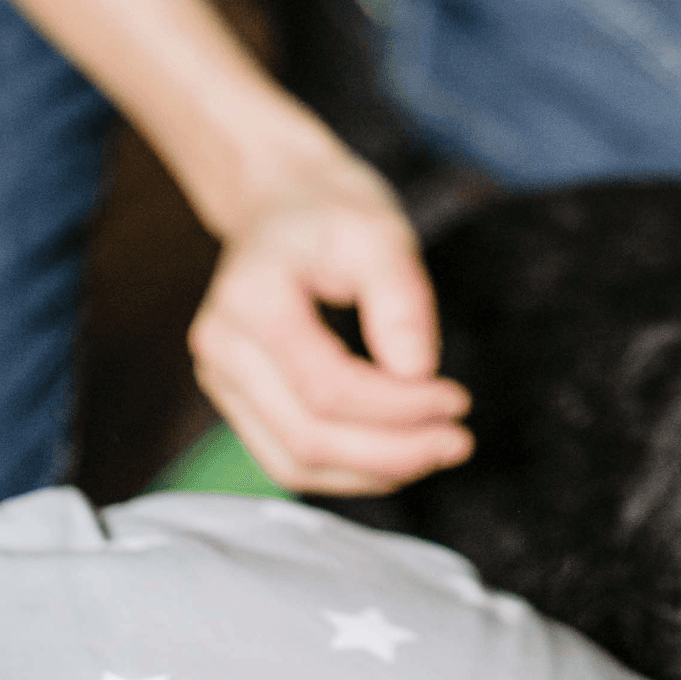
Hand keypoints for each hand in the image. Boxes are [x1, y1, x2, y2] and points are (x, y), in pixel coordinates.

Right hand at [188, 147, 472, 494]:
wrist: (286, 207)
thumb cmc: (332, 216)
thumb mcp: (380, 233)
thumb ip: (401, 300)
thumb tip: (416, 374)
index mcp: (250, 302)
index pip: (328, 388)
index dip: (399, 408)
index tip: (457, 400)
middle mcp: (222, 348)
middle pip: (308, 437)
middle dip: (393, 452)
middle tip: (458, 441)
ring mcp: (223, 381)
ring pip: (295, 464)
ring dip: (374, 473)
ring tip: (435, 452)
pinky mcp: (241, 403)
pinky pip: (290, 461)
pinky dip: (349, 472)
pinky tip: (398, 455)